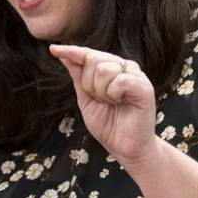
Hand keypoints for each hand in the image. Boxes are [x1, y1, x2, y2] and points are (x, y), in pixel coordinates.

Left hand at [49, 44, 158, 167]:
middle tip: (101, 100)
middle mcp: (125, 68)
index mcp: (113, 69)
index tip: (53, 49)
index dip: (72, 51)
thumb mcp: (86, 100)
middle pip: (94, 59)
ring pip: (105, 69)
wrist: (126, 148)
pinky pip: (120, 80)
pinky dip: (114, 94)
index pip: (89, 54)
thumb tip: (64, 56)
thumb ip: (78, 78)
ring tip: (113, 103)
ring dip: (101, 91)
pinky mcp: (144, 87)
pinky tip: (121, 103)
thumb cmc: (108, 125)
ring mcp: (136, 76)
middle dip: (89, 83)